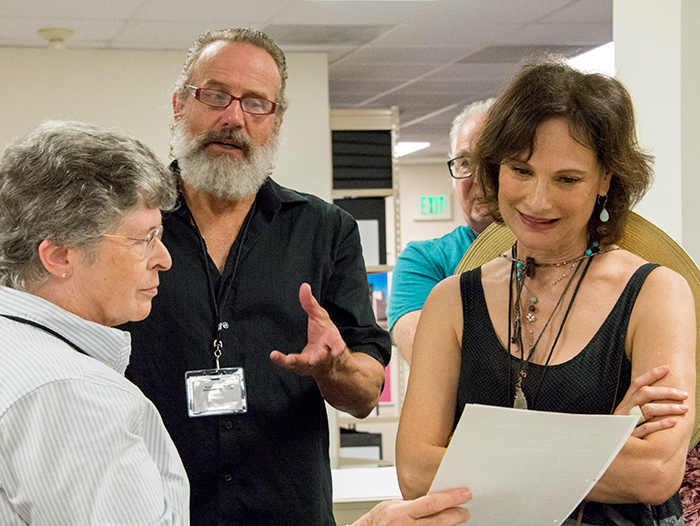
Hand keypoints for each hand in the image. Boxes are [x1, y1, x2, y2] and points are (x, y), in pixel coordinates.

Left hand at [270, 283, 348, 378]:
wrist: (327, 359)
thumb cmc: (325, 334)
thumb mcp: (320, 317)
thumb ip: (311, 304)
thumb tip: (304, 286)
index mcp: (332, 342)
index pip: (337, 344)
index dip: (338, 347)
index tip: (337, 350)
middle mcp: (324, 355)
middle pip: (321, 357)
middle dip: (318, 358)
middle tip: (313, 359)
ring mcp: (311, 364)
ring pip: (305, 364)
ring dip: (298, 361)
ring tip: (290, 359)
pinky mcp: (300, 368)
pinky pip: (290, 365)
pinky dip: (282, 361)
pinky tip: (274, 355)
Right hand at [352, 488, 471, 525]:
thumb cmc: (377, 522)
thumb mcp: (392, 506)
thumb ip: (413, 504)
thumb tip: (434, 500)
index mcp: (401, 513)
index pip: (432, 503)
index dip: (451, 498)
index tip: (464, 493)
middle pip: (440, 521)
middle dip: (457, 515)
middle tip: (465, 511)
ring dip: (450, 525)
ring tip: (456, 518)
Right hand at [614, 365, 688, 438]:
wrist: (607, 450)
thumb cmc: (622, 433)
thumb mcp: (629, 417)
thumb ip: (639, 407)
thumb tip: (658, 395)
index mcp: (624, 404)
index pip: (637, 384)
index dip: (651, 375)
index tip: (667, 368)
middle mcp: (624, 410)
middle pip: (645, 394)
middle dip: (666, 392)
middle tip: (684, 394)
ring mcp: (626, 423)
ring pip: (648, 409)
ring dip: (668, 407)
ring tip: (684, 408)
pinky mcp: (630, 437)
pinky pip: (647, 429)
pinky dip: (661, 424)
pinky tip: (674, 422)